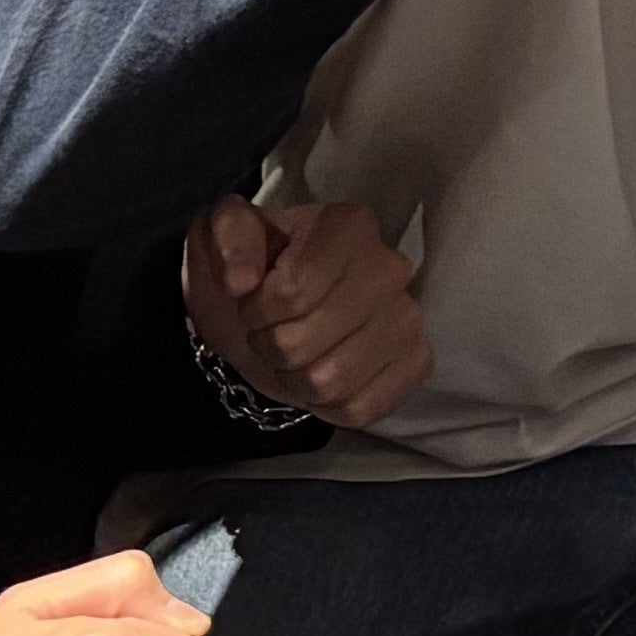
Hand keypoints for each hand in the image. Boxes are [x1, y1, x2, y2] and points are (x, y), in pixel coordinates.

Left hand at [186, 196, 432, 433]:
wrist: (273, 311)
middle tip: (272, 330)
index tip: (253, 301)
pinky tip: (323, 375)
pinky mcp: (416, 363)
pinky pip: (361, 409)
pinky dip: (328, 406)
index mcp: (347, 227)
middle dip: (271, 345)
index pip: (293, 291)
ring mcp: (408, 319)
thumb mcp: (219, 234)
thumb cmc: (250, 270)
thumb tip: (240, 281)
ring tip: (295, 354)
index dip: (256, 309)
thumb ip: (226, 238)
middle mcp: (390, 268)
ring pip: (330, 382)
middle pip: (303, 342)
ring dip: (295, 378)